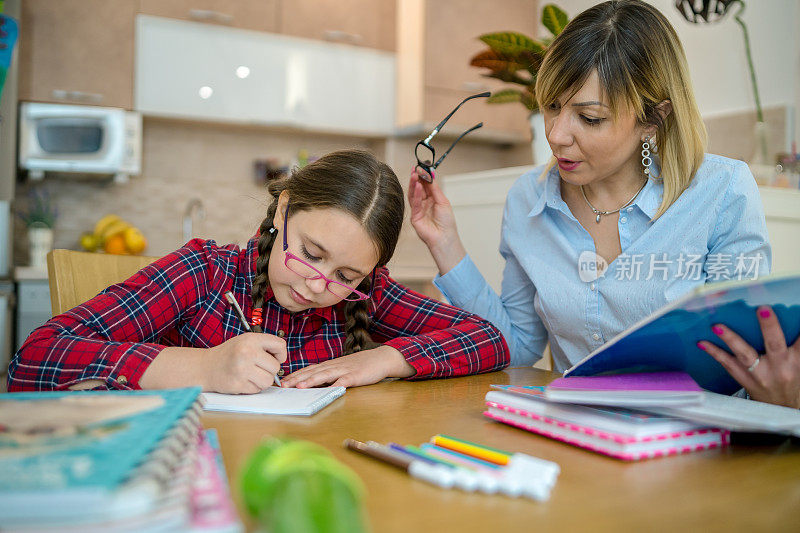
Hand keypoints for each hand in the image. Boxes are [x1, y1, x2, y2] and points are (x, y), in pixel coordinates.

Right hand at [204, 333, 287, 393]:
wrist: (206, 367)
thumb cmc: (229, 354)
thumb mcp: (246, 341)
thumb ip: (264, 346)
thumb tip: (282, 359)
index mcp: (251, 339)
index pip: (280, 345)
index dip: (281, 354)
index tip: (275, 358)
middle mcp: (247, 352)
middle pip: (276, 367)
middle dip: (269, 370)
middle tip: (257, 368)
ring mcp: (242, 369)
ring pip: (268, 381)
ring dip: (262, 381)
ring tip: (251, 375)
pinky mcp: (238, 384)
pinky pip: (257, 390)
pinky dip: (252, 387)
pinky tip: (243, 380)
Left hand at [280, 345, 415, 388]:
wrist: (381, 358)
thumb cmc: (360, 365)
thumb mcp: (342, 368)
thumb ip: (329, 375)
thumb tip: (313, 383)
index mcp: (330, 365)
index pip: (309, 369)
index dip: (295, 375)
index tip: (282, 382)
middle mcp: (334, 366)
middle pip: (312, 372)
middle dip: (297, 379)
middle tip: (283, 386)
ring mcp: (344, 370)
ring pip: (325, 375)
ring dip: (311, 380)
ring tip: (299, 387)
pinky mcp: (355, 376)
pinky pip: (344, 381)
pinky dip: (335, 385)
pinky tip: (328, 390)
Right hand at [408, 169, 466, 274]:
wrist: (444, 237)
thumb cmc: (446, 222)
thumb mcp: (443, 201)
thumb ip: (435, 189)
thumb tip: (430, 175)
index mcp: (432, 199)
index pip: (426, 185)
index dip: (423, 176)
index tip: (422, 167)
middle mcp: (424, 203)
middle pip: (418, 188)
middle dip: (416, 178)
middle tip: (415, 168)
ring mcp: (418, 210)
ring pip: (414, 194)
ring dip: (414, 184)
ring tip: (414, 174)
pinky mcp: (414, 217)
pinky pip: (414, 203)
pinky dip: (416, 194)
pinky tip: (417, 186)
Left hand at [698, 306, 799, 407]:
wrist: (783, 408)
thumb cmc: (791, 379)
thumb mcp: (799, 363)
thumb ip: (795, 345)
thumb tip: (791, 321)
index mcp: (796, 361)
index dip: (799, 329)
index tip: (791, 310)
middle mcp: (779, 368)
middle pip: (775, 345)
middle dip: (769, 327)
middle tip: (763, 309)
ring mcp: (760, 375)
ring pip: (745, 355)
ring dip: (730, 339)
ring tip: (717, 326)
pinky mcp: (745, 380)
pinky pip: (728, 365)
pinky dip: (715, 353)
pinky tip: (702, 343)